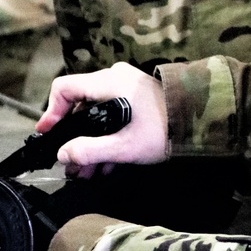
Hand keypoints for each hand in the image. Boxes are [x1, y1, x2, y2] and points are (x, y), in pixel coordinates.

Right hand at [38, 63, 167, 175]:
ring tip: (86, 172)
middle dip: (73, 137)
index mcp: (108, 83)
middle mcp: (113, 78)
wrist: (202, 122)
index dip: (51, 112)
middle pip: (79, 104)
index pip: (64, 88)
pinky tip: (106, 164)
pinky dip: (105, 136)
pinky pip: (110, 113)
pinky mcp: (136, 97)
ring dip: (89, 142)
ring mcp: (125, 86)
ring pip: (95, 113)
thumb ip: (91, 151)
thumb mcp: (126, 146)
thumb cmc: (165, 131)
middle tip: (70, 164)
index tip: (48, 135)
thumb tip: (63, 156)